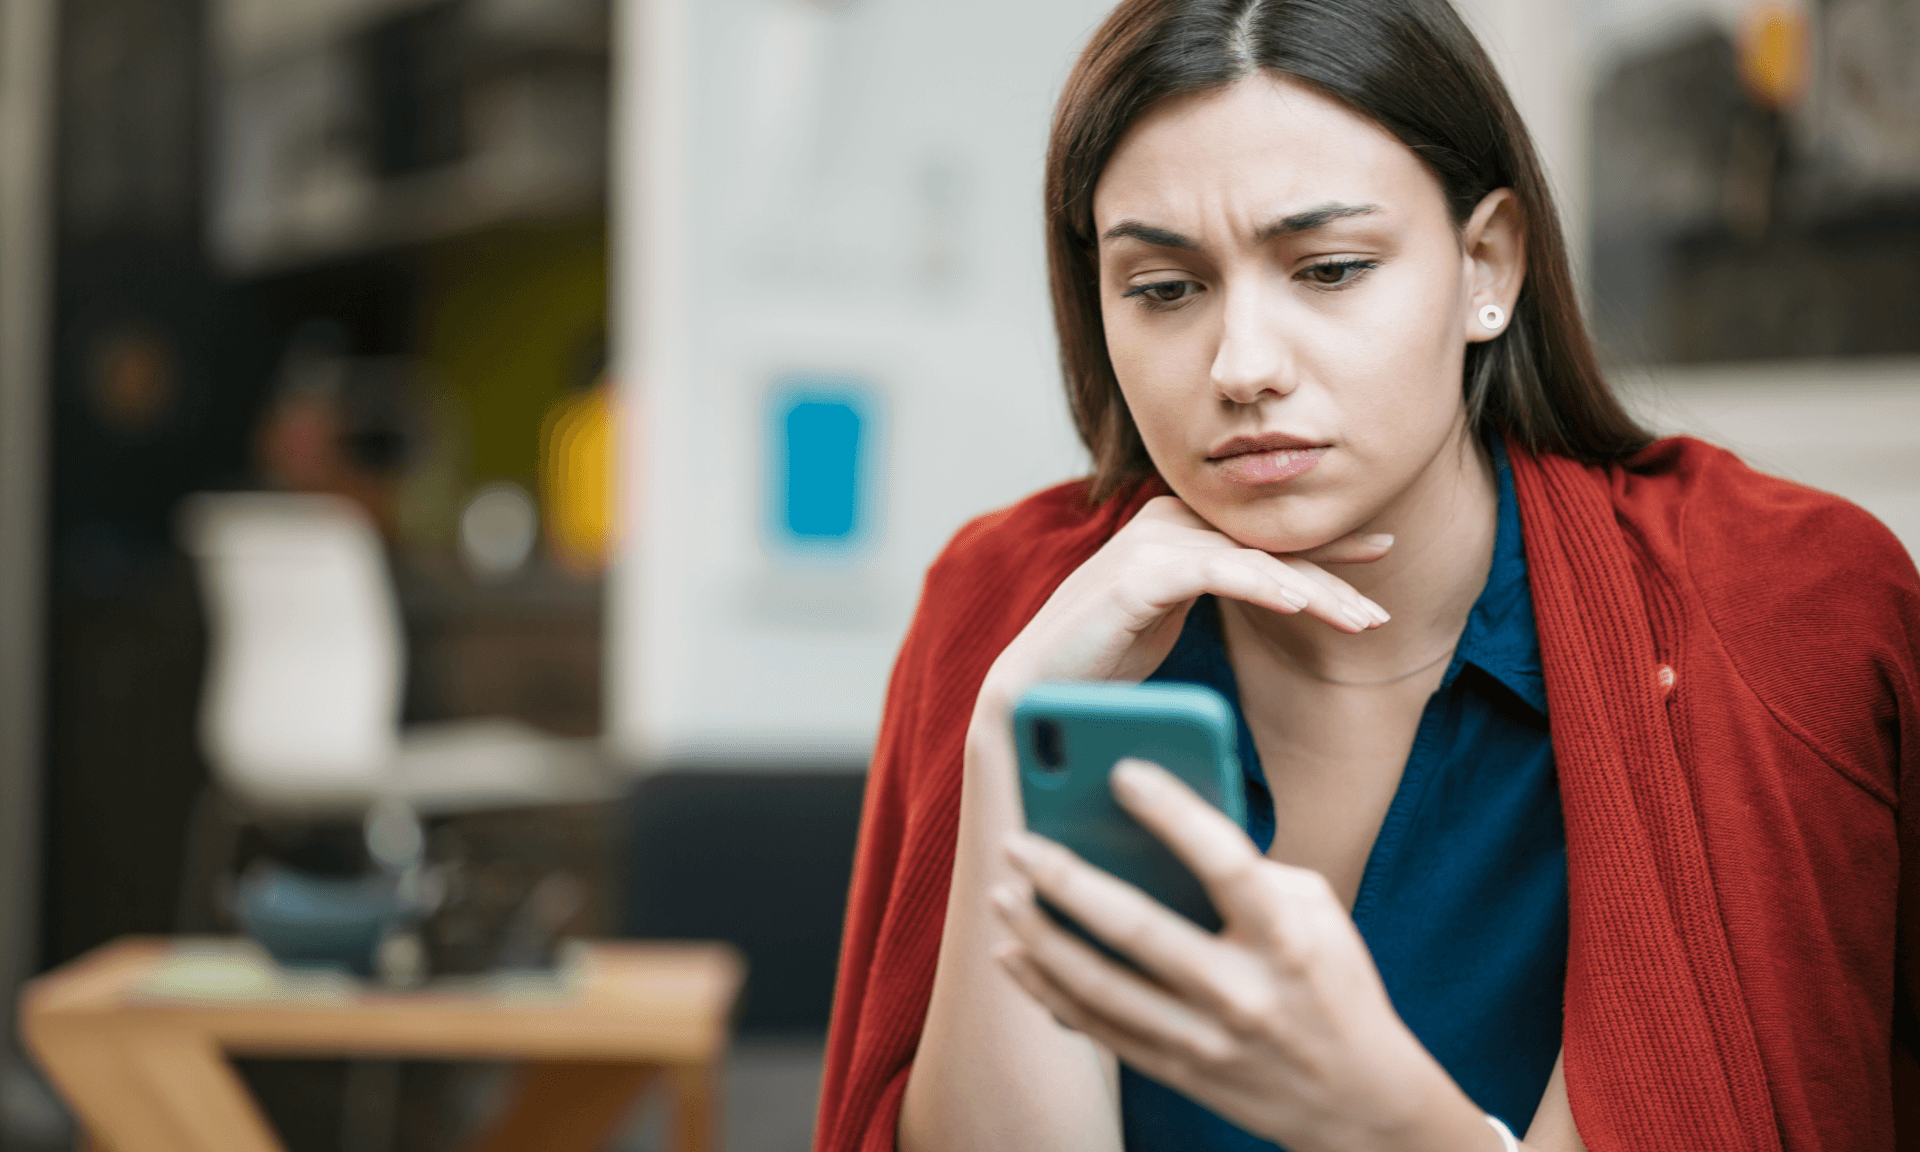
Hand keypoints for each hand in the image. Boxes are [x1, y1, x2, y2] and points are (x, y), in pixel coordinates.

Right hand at [982, 496, 1390, 699]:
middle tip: (1382, 609)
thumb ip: (1210, 589)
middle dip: (1332, 572)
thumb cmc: (1098, 661)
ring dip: (1316, 589)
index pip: (1260, 536)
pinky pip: (1218, 572)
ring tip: (1364, 621)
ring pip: (1254, 559)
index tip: (1380, 554)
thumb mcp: (1169, 619)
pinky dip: (1265, 585)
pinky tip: (1304, 606)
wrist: (1034, 692)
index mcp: (1171, 530)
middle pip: (1266, 544)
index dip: (1322, 546)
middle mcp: (1161, 525)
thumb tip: (1272, 589)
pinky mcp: (1137, 575)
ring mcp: (1148, 546)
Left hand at [991, 759, 1489, 1151]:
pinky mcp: (1176, 1071)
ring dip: (1039, 936)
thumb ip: (1249, 869)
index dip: (1173, 813)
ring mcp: (1204, 1040)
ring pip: (1100, 986)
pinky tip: (1012, 952)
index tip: (1122, 769)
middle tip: (1018, 843)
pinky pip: (1095, 1027)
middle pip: (1138, 930)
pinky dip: (1044, 988)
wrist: (1357, 1101)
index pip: (1225, 863)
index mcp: (1286, 938)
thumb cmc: (1331, 981)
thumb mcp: (1316, 912)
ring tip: (1002, 893)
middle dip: (1067, 882)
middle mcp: (1242, 992)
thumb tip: (1158, 829)